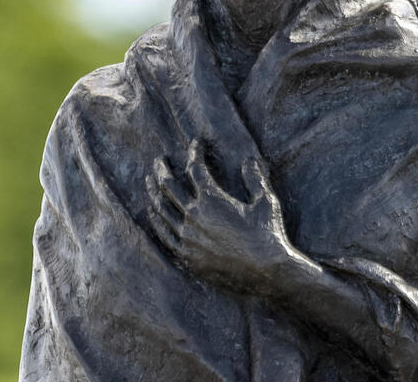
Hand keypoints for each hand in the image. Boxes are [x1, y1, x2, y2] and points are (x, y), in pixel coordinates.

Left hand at [144, 139, 304, 293]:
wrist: (266, 272)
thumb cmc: (268, 235)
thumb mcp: (266, 202)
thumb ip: (255, 179)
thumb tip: (249, 160)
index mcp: (212, 199)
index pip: (195, 168)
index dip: (195, 152)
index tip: (196, 143)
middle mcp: (194, 216)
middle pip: (168, 187)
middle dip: (162, 170)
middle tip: (158, 161)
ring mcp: (187, 237)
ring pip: (161, 210)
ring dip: (153, 193)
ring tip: (149, 182)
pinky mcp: (186, 257)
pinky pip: (164, 235)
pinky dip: (156, 221)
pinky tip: (152, 213)